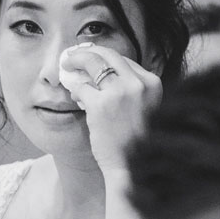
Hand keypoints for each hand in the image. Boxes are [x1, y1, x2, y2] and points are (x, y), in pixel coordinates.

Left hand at [59, 44, 161, 177]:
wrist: (133, 167)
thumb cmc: (137, 142)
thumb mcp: (146, 108)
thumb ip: (133, 90)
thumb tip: (106, 74)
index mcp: (152, 83)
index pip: (125, 60)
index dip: (106, 57)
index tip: (94, 58)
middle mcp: (138, 84)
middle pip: (109, 55)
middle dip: (88, 52)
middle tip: (74, 55)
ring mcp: (119, 92)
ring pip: (92, 63)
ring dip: (76, 61)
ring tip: (67, 65)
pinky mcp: (100, 104)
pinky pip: (81, 86)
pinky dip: (74, 87)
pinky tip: (73, 93)